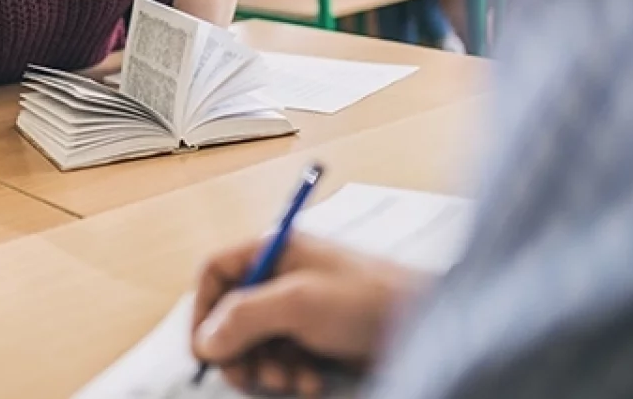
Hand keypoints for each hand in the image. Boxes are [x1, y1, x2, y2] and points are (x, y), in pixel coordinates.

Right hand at [191, 235, 416, 395]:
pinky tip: (311, 382)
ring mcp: (300, 307)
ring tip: (290, 380)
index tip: (204, 349)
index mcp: (274, 251)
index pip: (216, 272)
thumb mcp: (298, 303)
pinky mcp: (318, 336)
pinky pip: (283, 358)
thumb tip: (205, 340)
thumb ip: (244, 317)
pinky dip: (291, 374)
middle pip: (232, 313)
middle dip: (237, 349)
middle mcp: (282, 276)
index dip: (203, 309)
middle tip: (246, 376)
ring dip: (266, 367)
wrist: (428, 328)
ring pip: (256, 342)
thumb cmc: (367, 301)